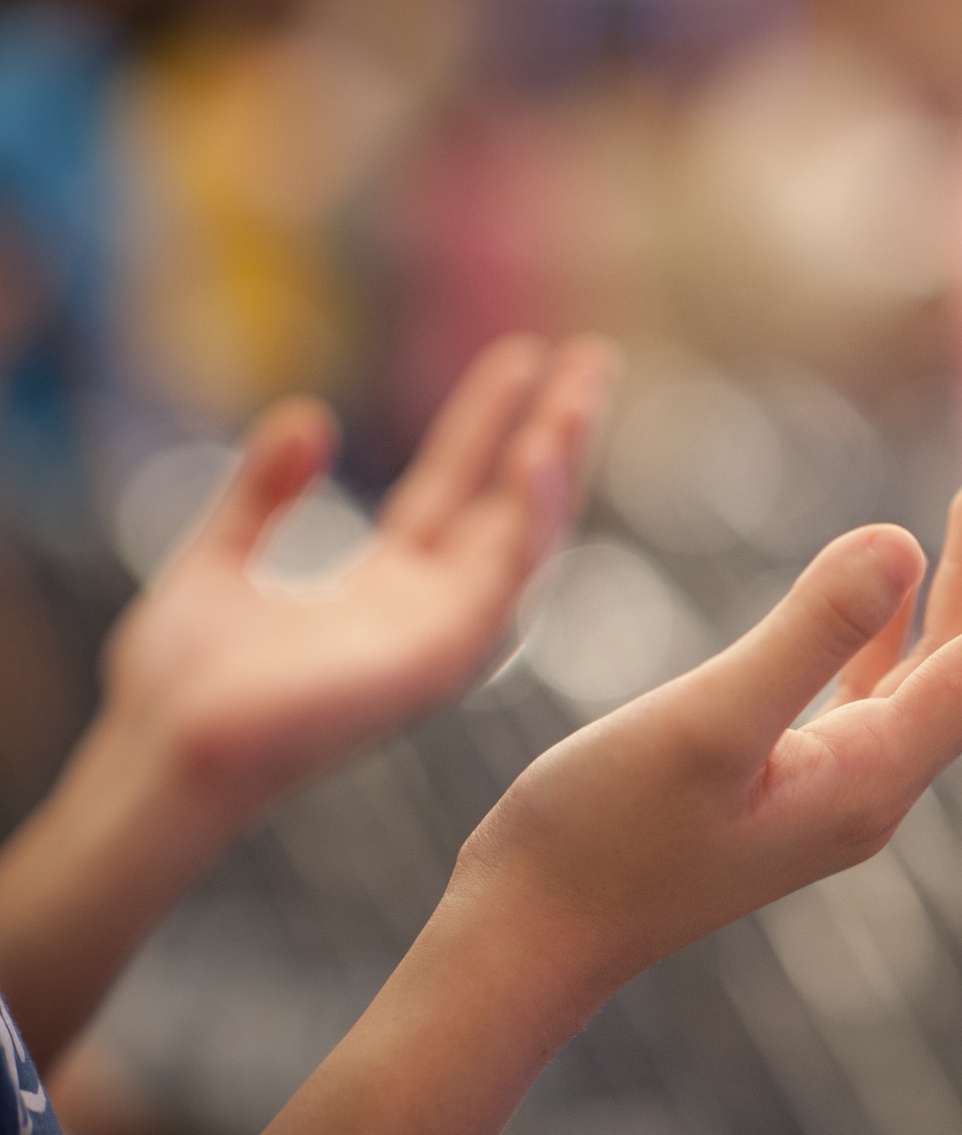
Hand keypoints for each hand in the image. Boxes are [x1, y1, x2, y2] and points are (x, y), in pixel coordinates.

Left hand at [103, 335, 619, 817]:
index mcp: (386, 593)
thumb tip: (308, 418)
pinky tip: (539, 453)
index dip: (485, 421)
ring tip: (584, 387)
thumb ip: (263, 495)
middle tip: (595, 358)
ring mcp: (444, 638)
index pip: (454, 490)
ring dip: (561, 461)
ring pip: (527, 536)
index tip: (521, 357)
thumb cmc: (179, 688)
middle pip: (510, 505)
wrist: (165, 751)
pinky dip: (532, 516)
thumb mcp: (216, 562)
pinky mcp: (445, 658)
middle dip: (556, 432)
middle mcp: (430, 613)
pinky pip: (507, 578)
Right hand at [450, 436, 961, 997]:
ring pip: (945, 663)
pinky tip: (906, 571)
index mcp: (877, 775)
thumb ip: (806, 632)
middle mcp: (883, 783)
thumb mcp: (702, 724)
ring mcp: (844, 783)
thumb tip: (901, 539)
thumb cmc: (598, 838)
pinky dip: (907, 615)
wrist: (532, 936)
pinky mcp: (797, 778)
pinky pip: (884, 682)